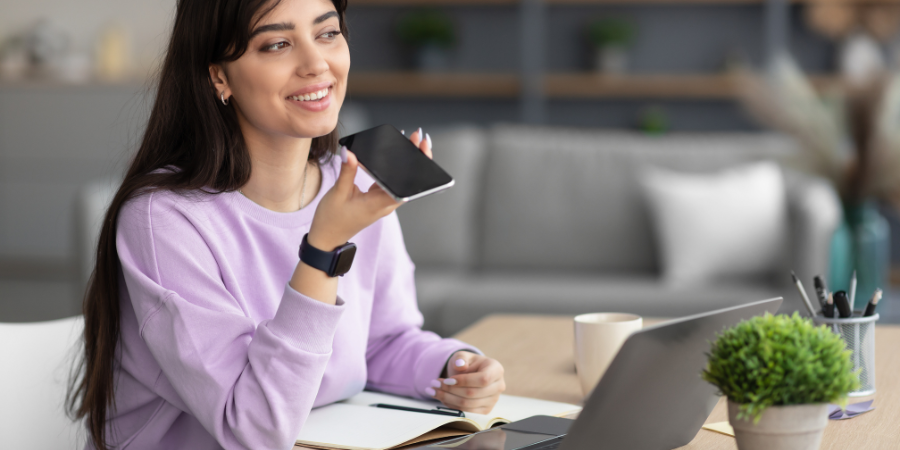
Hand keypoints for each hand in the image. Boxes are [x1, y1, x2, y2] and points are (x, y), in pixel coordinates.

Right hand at [307, 127, 432, 249]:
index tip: (420, 149)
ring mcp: (382, 203)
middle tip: (417, 137)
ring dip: (406, 163)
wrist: (327, 238)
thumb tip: (349, 152)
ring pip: (400, 181)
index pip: (405, 184)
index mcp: (379, 204)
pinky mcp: (377, 200)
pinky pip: (390, 183)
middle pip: (408, 181)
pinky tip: (393, 155)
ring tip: (410, 141)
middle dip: (415, 159)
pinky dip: (393, 169)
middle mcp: (385, 204)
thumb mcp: (338, 193)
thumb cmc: (332, 220)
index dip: (416, 166)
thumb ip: (347, 171)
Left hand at [429, 351, 505, 414]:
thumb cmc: (467, 363)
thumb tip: (460, 365)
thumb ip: (461, 358)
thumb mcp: (463, 356)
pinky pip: (466, 412)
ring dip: (448, 398)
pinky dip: (451, 406)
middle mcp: (499, 386)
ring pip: (468, 405)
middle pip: (473, 394)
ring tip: (433, 390)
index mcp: (496, 370)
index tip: (447, 380)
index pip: (483, 379)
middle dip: (451, 390)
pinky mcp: (485, 411)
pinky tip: (441, 398)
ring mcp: (493, 400)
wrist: (470, 374)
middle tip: (434, 384)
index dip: (464, 381)